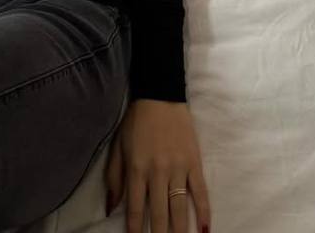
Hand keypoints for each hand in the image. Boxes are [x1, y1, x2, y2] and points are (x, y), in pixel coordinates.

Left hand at [106, 100, 210, 232]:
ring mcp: (178, 167)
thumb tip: (110, 208)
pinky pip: (200, 191)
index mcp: (137, 168)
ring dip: (180, 230)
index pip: (136, 209)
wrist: (160, 95)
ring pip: (180, 207)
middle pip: (160, 213)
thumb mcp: (118, 147)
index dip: (136, 230)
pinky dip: (204, 211)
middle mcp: (158, 171)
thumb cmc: (136, 122)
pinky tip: (204, 229)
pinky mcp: (194, 162)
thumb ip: (114, 179)